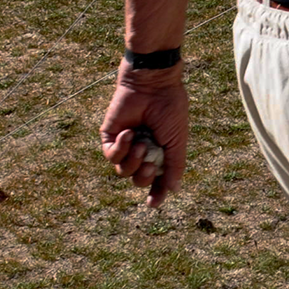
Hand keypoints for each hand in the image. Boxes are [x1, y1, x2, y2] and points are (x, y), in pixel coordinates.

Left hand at [98, 63, 188, 207]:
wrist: (153, 85)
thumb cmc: (170, 109)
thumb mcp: (178, 140)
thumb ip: (175, 165)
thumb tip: (173, 190)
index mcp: (161, 151)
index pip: (157, 179)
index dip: (156, 192)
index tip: (153, 203)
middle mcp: (143, 150)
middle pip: (138, 178)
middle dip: (145, 175)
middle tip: (152, 162)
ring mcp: (126, 144)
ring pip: (122, 171)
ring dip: (133, 161)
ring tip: (141, 144)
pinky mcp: (110, 137)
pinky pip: (110, 155)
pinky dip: (120, 148)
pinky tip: (129, 133)